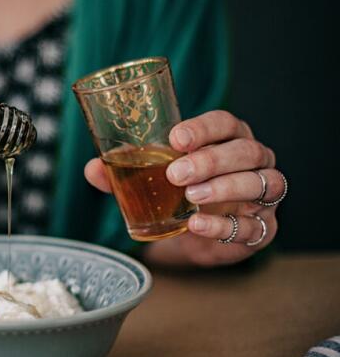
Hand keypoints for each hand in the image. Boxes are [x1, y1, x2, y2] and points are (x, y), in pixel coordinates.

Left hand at [84, 110, 284, 266]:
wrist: (198, 233)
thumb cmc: (179, 191)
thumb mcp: (150, 178)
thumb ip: (123, 172)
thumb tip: (92, 169)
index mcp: (229, 138)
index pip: (226, 123)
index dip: (205, 128)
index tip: (176, 139)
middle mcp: (254, 161)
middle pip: (246, 151)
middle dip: (211, 160)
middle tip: (175, 174)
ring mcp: (264, 195)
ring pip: (262, 183)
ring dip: (225, 188)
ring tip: (191, 196)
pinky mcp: (261, 228)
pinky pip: (252, 226)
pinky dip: (223, 226)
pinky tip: (197, 225)